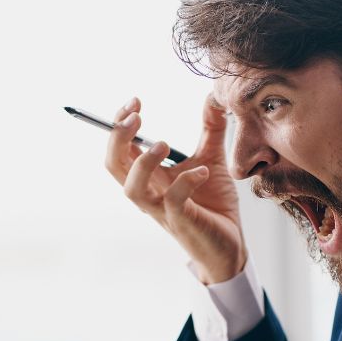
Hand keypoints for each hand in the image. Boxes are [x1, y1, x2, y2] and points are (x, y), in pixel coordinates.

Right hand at [105, 95, 247, 284]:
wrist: (228, 245)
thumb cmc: (213, 204)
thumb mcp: (210, 158)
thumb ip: (209, 129)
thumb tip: (211, 95)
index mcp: (149, 176)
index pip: (120, 148)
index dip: (119, 124)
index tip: (135, 102)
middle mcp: (149, 192)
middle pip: (113, 165)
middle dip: (118, 138)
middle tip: (136, 116)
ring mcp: (162, 209)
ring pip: (133, 189)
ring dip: (143, 163)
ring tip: (164, 143)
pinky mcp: (181, 222)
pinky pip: (173, 201)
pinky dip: (186, 181)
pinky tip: (203, 170)